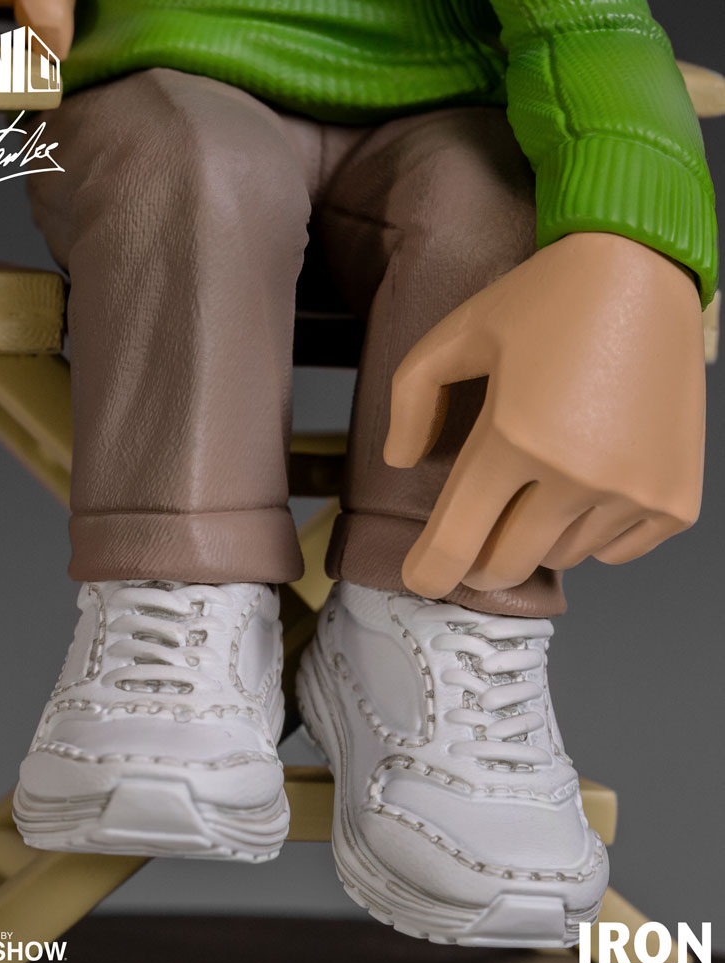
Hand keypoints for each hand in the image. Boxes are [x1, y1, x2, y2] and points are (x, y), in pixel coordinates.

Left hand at [384, 232, 705, 597]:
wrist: (642, 270)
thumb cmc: (545, 298)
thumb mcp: (458, 333)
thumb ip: (411, 398)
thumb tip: (400, 462)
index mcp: (513, 438)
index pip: (457, 539)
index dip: (430, 571)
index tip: (421, 580)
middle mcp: (575, 475)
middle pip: (506, 564)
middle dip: (480, 558)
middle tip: (479, 533)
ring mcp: (631, 491)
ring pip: (561, 556)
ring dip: (541, 533)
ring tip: (546, 479)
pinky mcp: (674, 499)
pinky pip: (615, 551)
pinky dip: (594, 531)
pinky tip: (590, 485)